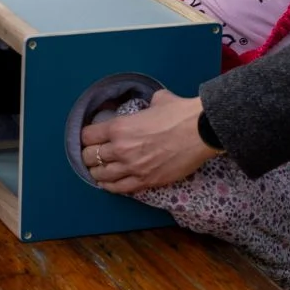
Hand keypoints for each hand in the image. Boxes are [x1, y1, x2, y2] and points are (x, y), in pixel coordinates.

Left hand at [80, 90, 219, 193]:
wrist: (201, 131)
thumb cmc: (180, 113)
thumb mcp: (157, 100)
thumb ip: (147, 105)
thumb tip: (151, 106)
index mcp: (119, 127)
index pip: (87, 136)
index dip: (87, 136)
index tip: (90, 137)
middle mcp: (121, 149)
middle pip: (90, 157)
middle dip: (89, 155)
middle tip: (93, 154)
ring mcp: (133, 168)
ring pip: (101, 176)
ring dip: (97, 172)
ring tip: (98, 171)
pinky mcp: (146, 181)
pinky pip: (119, 189)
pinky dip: (111, 186)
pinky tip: (108, 184)